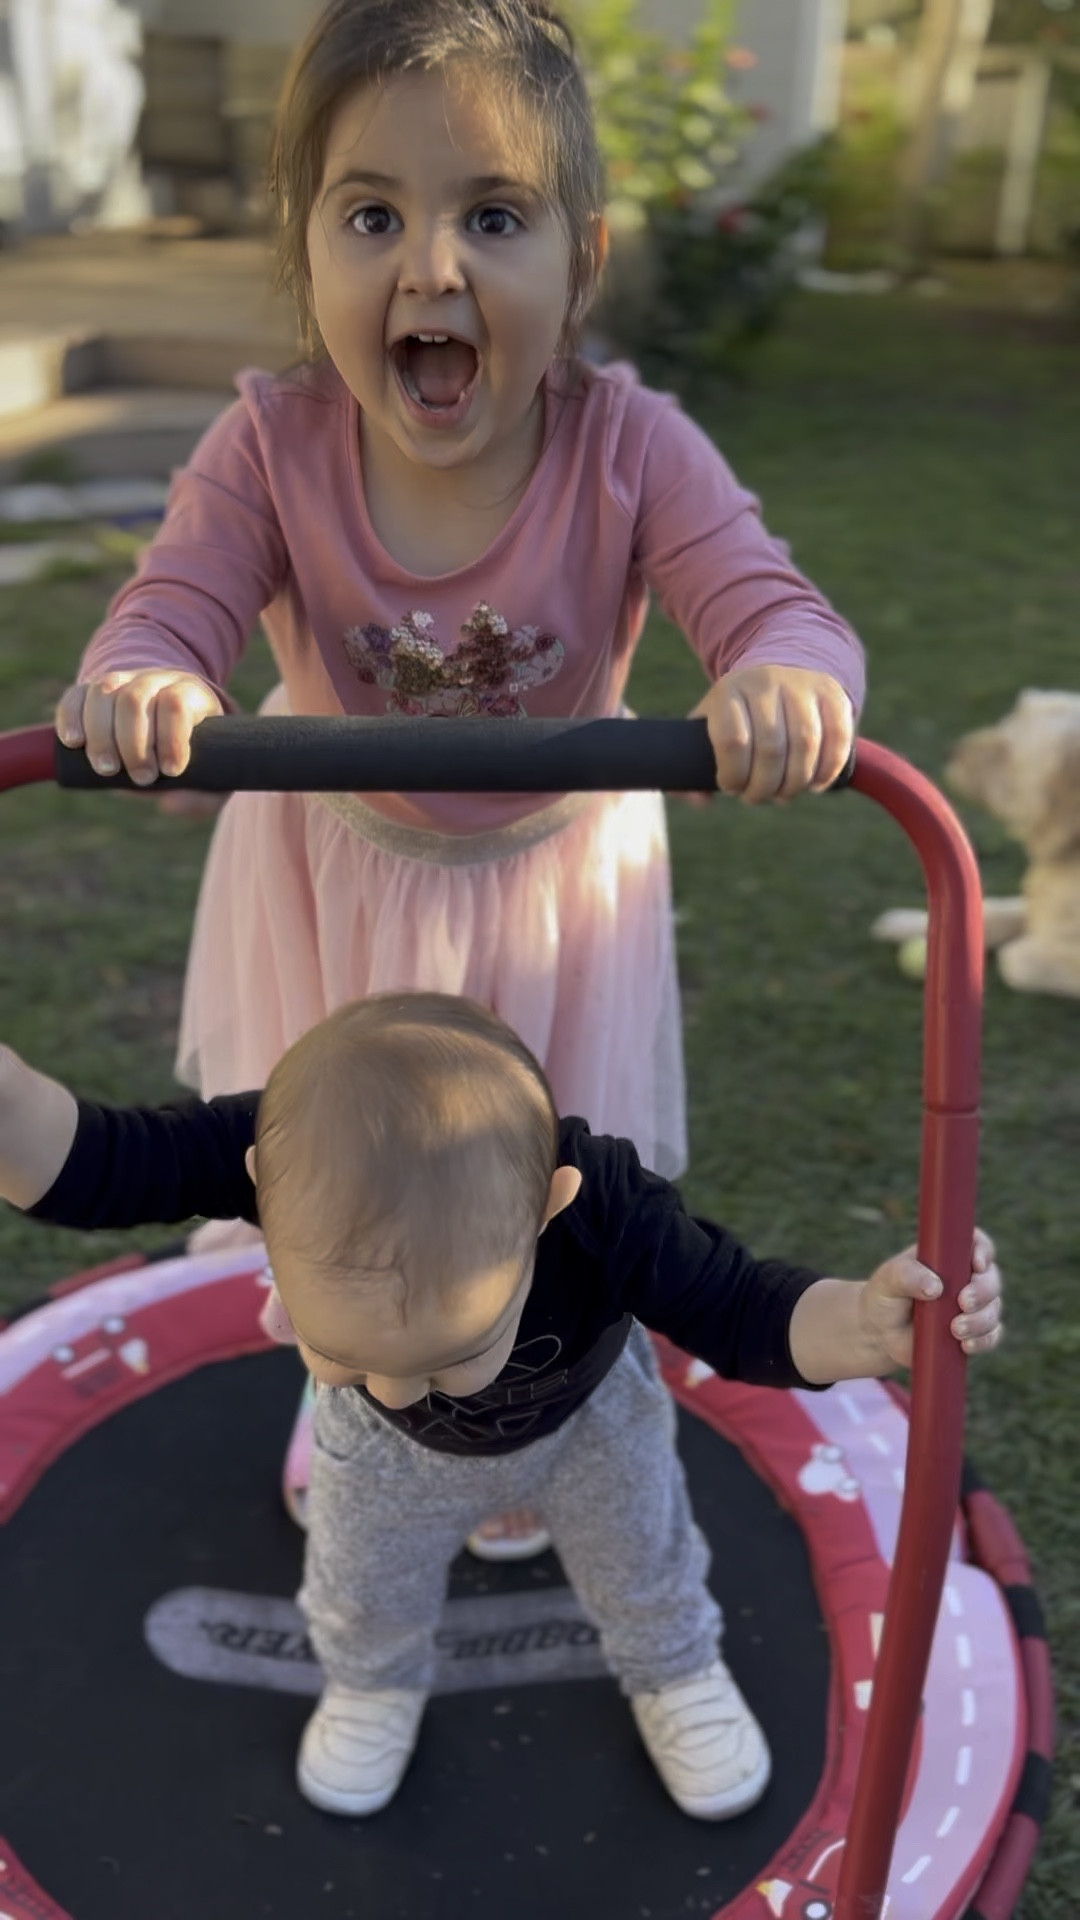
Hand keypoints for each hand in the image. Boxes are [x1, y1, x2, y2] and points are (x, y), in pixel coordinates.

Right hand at [56, 670, 223, 785]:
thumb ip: (202, 797)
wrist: (167, 728)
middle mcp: (154, 681)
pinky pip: (75, 696)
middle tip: (142, 779)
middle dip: (134, 745)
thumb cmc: (193, 755)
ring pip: (103, 693)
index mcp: (189, 694)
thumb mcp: (211, 776)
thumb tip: (170, 804)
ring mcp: (121, 682)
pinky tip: (74, 743)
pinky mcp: (91, 692)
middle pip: (135, 699)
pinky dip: (70, 718)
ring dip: (101, 736)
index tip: (171, 771)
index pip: (176, 703)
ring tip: (107, 769)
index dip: (171, 738)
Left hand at [690, 664, 853, 803]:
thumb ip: (691, 767)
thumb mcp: (708, 728)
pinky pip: (838, 739)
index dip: (733, 775)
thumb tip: (702, 801)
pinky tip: (813, 785)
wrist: (780, 669)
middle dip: (764, 787)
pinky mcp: (834, 695)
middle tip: (758, 797)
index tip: (731, 786)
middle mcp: (767, 682)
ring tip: (784, 794)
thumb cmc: (738, 714)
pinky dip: (827, 771)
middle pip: (771, 749)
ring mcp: (804, 686)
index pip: (732, 740)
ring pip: (806, 746)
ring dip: (795, 784)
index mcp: (729, 691)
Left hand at [861, 1229, 1002, 1371]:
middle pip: (992, 1278)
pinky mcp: (973, 1333)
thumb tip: (936, 1287)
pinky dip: (983, 1340)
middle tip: (963, 1302)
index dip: (984, 1250)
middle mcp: (966, 1279)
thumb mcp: (888, 1280)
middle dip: (983, 1291)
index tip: (976, 1265)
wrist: (880, 1333)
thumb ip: (907, 1275)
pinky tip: (966, 1345)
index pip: (977, 1244)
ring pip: (993, 1309)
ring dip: (981, 1320)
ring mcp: (973, 1307)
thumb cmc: (884, 1296)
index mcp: (948, 1256)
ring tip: (955, 1330)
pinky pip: (991, 1336)